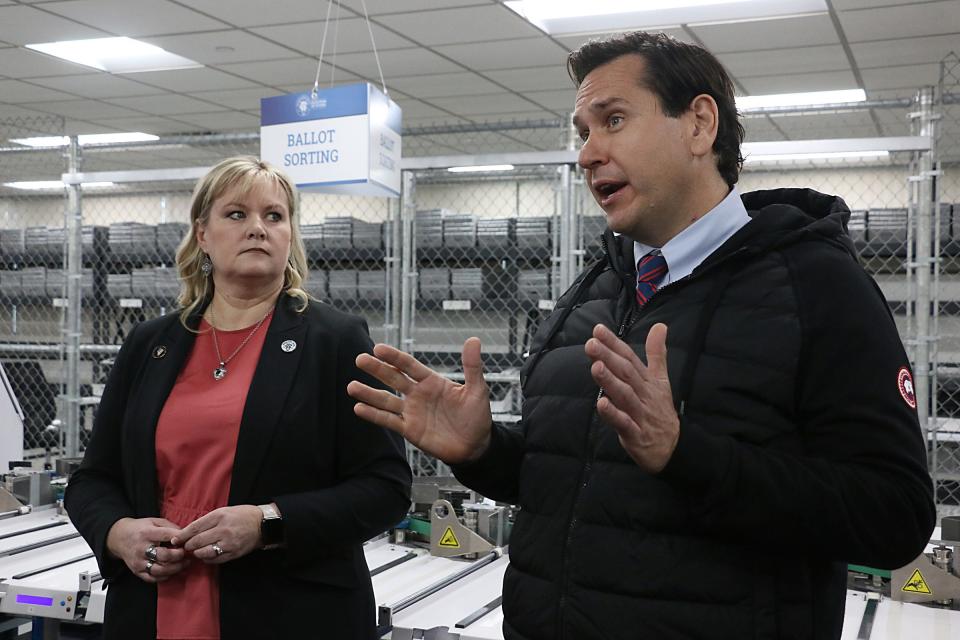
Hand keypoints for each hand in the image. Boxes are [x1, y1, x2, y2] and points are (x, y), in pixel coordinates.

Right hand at [106, 517, 186, 582]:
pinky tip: (173, 571)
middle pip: (163, 556)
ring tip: (184, 563)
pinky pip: (153, 578)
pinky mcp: (137, 571)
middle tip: (187, 553)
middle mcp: (141, 549)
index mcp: (146, 533)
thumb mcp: (154, 521)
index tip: (187, 540)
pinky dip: (165, 577)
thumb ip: (170, 527)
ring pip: (159, 570)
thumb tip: (185, 535)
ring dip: (175, 568)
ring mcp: (138, 562)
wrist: (119, 538)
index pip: (166, 536)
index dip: (179, 539)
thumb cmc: (140, 529)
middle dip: (179, 555)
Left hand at [171, 505, 262, 563]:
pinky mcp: (234, 553)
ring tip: (196, 551)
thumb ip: (207, 521)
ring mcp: (229, 543)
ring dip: (197, 553)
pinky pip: (215, 560)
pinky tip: (207, 555)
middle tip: (185, 547)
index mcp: (219, 516)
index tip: (175, 540)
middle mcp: (223, 529)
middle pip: (198, 541)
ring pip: (205, 552)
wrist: (262, 524)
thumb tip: (190, 531)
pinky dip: (208, 559)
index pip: (195, 528)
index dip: (183, 535)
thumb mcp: (224, 511)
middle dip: (188, 546)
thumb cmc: (242, 515)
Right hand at [347, 338, 492, 463]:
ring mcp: (412, 412)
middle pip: (393, 378)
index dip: (394, 357)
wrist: (476, 446)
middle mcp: (418, 394)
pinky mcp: (409, 429)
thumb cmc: (477, 416)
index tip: (378, 348)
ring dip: (369, 393)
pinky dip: (374, 415)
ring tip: (351, 386)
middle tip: (360, 359)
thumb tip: (474, 339)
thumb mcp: (477, 389)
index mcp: (432, 382)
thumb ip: (472, 366)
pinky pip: (388, 421)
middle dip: (377, 369)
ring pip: (386, 400)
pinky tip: (359, 408)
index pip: (409, 365)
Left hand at [585, 323, 679, 472]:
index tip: (598, 330)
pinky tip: (601, 404)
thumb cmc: (659, 410)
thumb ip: (657, 353)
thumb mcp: (661, 380)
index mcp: (647, 380)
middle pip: (626, 373)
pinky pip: (624, 423)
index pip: (630, 358)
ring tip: (595, 367)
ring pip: (625, 395)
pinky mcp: (636, 434)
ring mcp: (640, 414)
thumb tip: (660, 326)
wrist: (672, 448)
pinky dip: (614, 414)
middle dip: (609, 357)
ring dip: (610, 381)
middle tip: (591, 344)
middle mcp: (644, 394)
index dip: (614, 344)